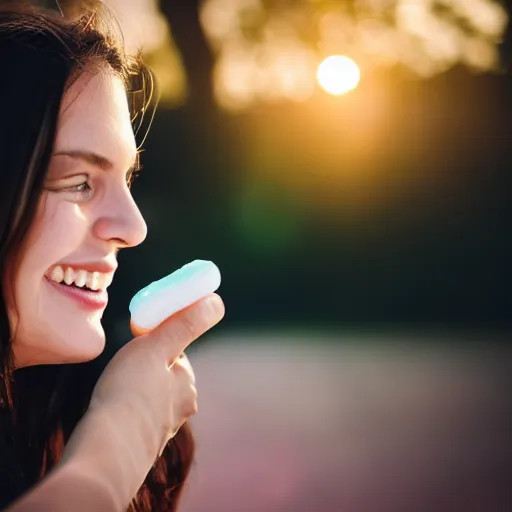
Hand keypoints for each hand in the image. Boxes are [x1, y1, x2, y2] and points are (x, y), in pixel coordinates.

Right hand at [88, 293, 223, 459]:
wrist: (106, 454)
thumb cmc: (129, 394)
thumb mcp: (157, 347)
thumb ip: (186, 324)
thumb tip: (217, 302)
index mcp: (187, 383)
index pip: (177, 354)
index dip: (156, 344)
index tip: (138, 343)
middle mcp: (181, 408)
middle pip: (165, 376)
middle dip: (147, 369)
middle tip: (122, 369)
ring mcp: (162, 429)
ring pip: (151, 398)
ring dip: (136, 392)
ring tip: (114, 393)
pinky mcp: (142, 445)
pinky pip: (137, 418)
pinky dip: (127, 412)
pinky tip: (113, 415)